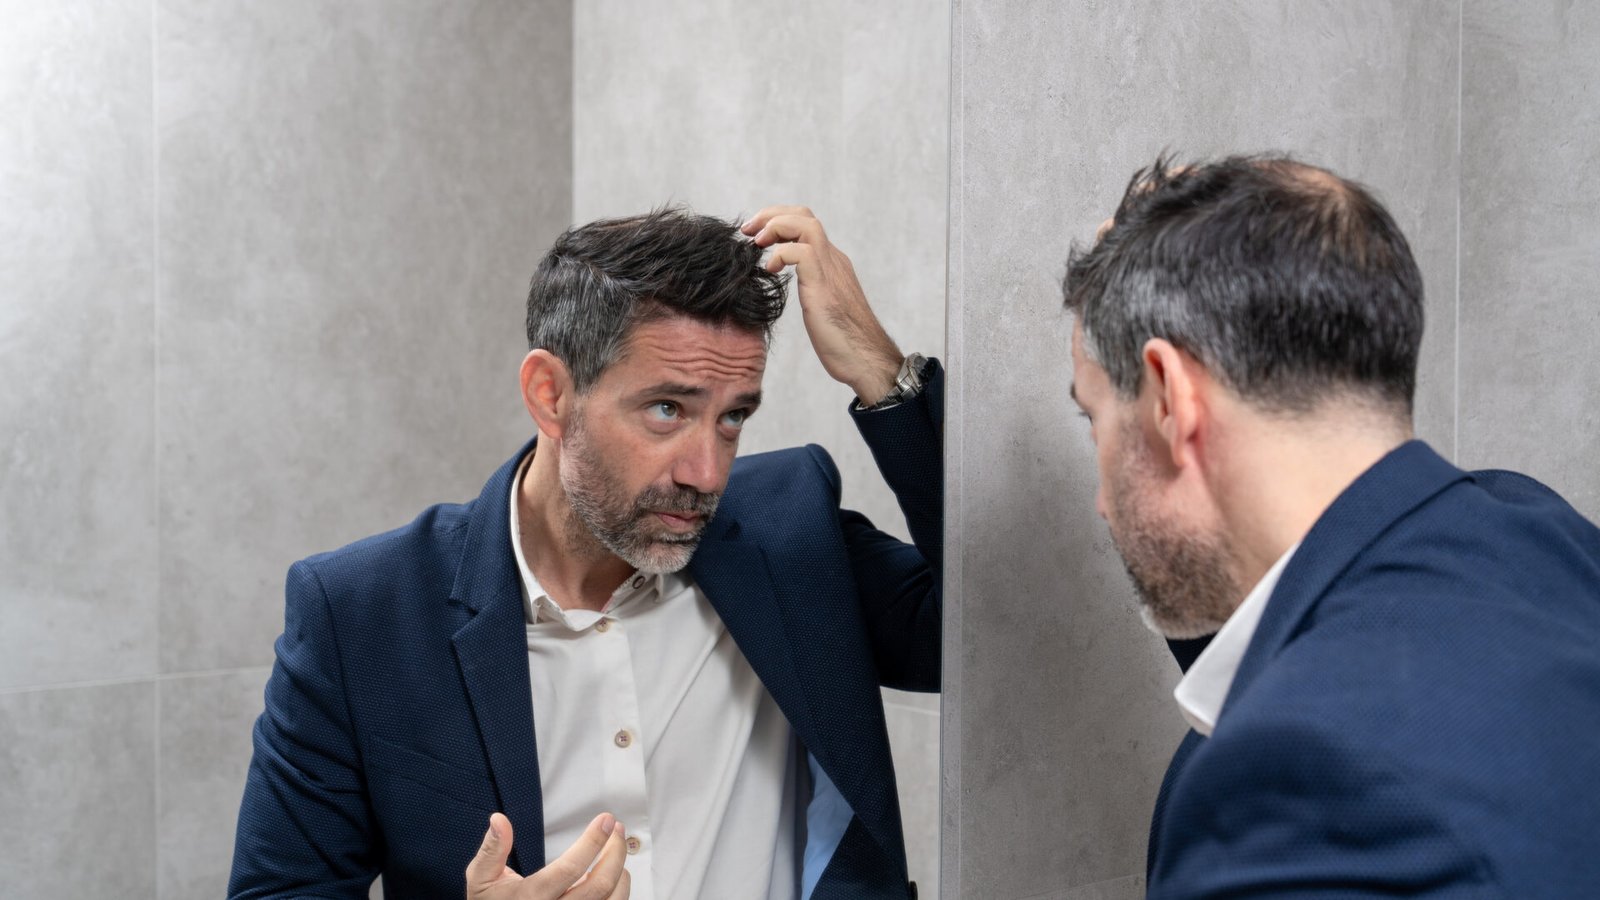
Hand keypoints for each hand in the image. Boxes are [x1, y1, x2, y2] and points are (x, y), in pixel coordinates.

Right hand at [466, 812, 630, 899]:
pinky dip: (617, 893)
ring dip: (621, 873)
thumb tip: (499, 820)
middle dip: (615, 852)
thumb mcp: (482, 879)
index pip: (570, 868)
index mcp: (531, 897)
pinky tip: (613, 878)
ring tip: (616, 852)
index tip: (606, 820)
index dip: (593, 841)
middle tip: (617, 829)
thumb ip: (491, 850)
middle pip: (598, 886)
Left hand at [742, 206, 903, 404]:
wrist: (866, 360)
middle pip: (803, 215)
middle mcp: (833, 260)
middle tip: (748, 231)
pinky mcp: (823, 286)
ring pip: (805, 224)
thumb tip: (792, 288)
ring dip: (774, 226)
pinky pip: (800, 252)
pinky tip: (770, 270)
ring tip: (757, 243)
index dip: (777, 221)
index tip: (754, 236)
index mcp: (831, 263)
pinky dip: (780, 254)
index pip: (805, 224)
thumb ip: (811, 289)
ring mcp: (831, 270)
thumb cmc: (843, 342)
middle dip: (771, 215)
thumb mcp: (821, 307)